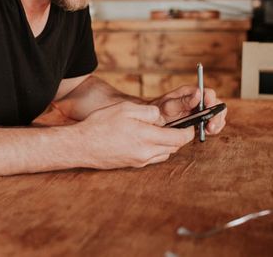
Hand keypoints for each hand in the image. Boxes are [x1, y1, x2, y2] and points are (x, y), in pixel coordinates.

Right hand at [73, 101, 194, 168]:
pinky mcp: (132, 164)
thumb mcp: (126, 109)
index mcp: (147, 138)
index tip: (191, 123)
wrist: (81, 145)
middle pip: (174, 147)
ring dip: (167, 143)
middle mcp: (146, 153)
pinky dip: (156, 149)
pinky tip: (146, 138)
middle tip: (177, 124)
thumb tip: (161, 117)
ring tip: (160, 130)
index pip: (180, 139)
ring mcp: (139, 161)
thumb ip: (148, 112)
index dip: (189, 131)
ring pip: (164, 154)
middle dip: (179, 136)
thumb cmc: (101, 124)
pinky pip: (152, 158)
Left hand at [150, 85, 226, 134]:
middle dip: (216, 116)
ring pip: (218, 115)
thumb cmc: (158, 111)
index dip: (211, 101)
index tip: (209, 110)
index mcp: (191, 93)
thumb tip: (198, 94)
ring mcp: (201, 111)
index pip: (208, 93)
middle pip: (217, 104)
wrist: (153, 122)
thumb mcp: (168, 106)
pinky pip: (213, 124)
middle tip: (209, 126)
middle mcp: (198, 100)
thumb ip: (183, 101)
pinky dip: (214, 128)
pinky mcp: (201, 121)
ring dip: (216, 123)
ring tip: (208, 130)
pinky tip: (207, 132)